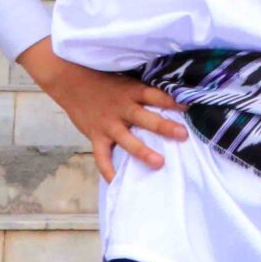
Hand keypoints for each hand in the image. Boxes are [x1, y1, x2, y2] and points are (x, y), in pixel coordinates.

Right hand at [19, 38, 186, 183]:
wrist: (70, 80)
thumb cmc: (105, 81)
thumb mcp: (127, 80)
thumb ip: (145, 92)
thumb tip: (174, 97)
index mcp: (132, 92)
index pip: (156, 96)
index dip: (172, 101)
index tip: (190, 107)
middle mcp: (122, 108)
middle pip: (146, 118)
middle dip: (165, 127)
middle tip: (182, 135)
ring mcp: (108, 124)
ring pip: (127, 140)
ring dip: (143, 151)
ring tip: (159, 163)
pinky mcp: (95, 136)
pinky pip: (102, 156)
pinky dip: (108, 170)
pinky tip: (117, 182)